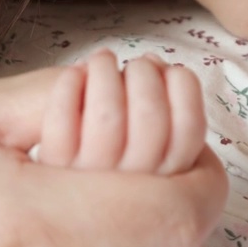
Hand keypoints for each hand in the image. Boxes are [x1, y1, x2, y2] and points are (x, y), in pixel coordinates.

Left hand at [39, 50, 206, 175]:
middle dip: (143, 73)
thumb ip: (165, 103)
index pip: (190, 125)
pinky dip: (69, 85)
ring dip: (104, 72)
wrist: (60, 186)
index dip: (182, 83)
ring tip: (102, 60)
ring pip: (106, 117)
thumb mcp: (157, 137)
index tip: (167, 67)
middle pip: (150, 115)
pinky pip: (63, 121)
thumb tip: (154, 62)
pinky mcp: (57, 166)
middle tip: (134, 63)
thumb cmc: (120, 148)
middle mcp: (135, 184)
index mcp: (170, 175)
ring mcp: (93, 176)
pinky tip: (75, 73)